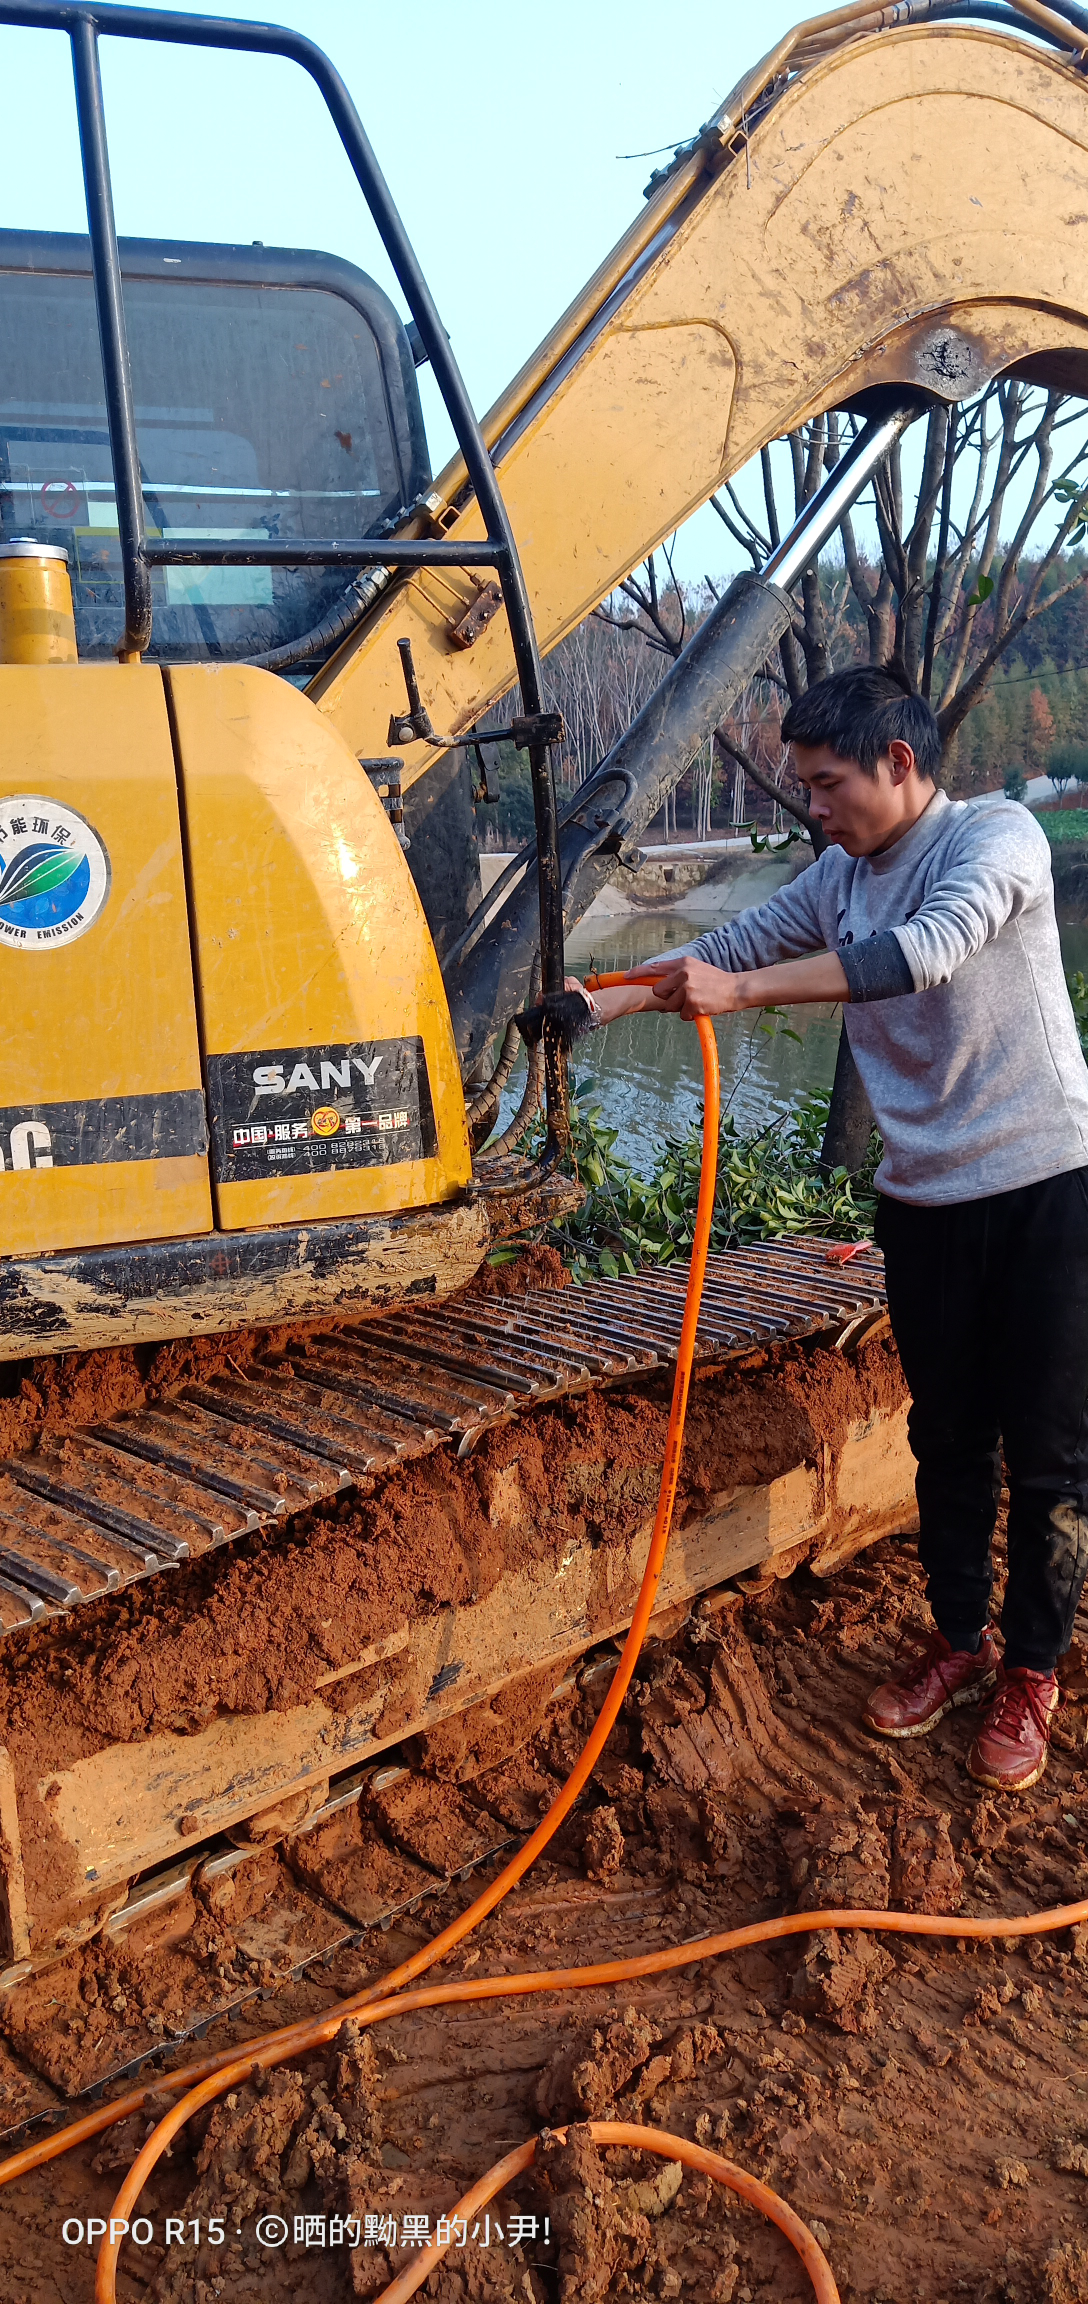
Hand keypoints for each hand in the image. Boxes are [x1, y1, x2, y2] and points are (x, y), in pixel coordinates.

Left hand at [627, 956, 746, 1018]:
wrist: (736, 989)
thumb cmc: (715, 981)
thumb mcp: (696, 969)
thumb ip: (678, 974)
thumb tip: (658, 986)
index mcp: (683, 963)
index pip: (655, 967)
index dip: (638, 973)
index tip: (626, 977)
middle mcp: (684, 973)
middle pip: (658, 991)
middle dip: (667, 998)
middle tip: (682, 998)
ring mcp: (688, 988)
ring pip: (670, 1005)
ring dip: (681, 1008)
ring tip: (696, 1001)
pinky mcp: (693, 1002)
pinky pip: (682, 1015)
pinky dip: (690, 1015)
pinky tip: (701, 1007)